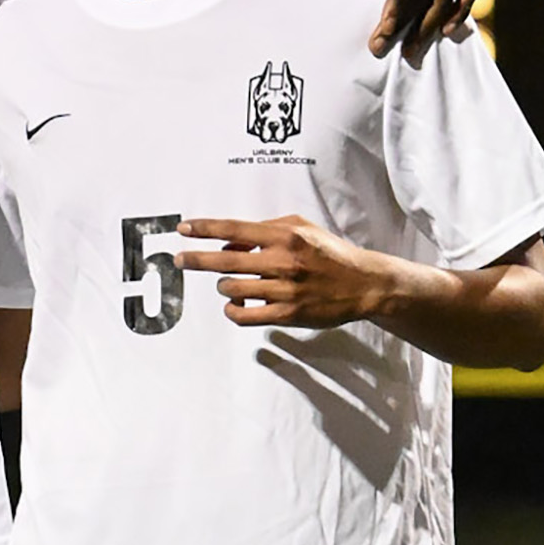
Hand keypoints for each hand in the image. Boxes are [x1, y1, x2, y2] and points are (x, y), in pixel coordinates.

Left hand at [175, 215, 389, 326]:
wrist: (364, 284)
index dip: (205, 229)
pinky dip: (232, 310)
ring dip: (224, 286)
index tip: (183, 229)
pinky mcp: (287, 314)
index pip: (235, 229)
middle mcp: (282, 261)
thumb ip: (268, 230)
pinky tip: (234, 305)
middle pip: (225, 261)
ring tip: (232, 284)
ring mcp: (284, 290)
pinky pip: (244, 315)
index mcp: (285, 236)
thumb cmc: (329, 254)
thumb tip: (232, 242)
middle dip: (196, 259)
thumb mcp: (302, 229)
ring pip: (231, 289)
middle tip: (180, 260)